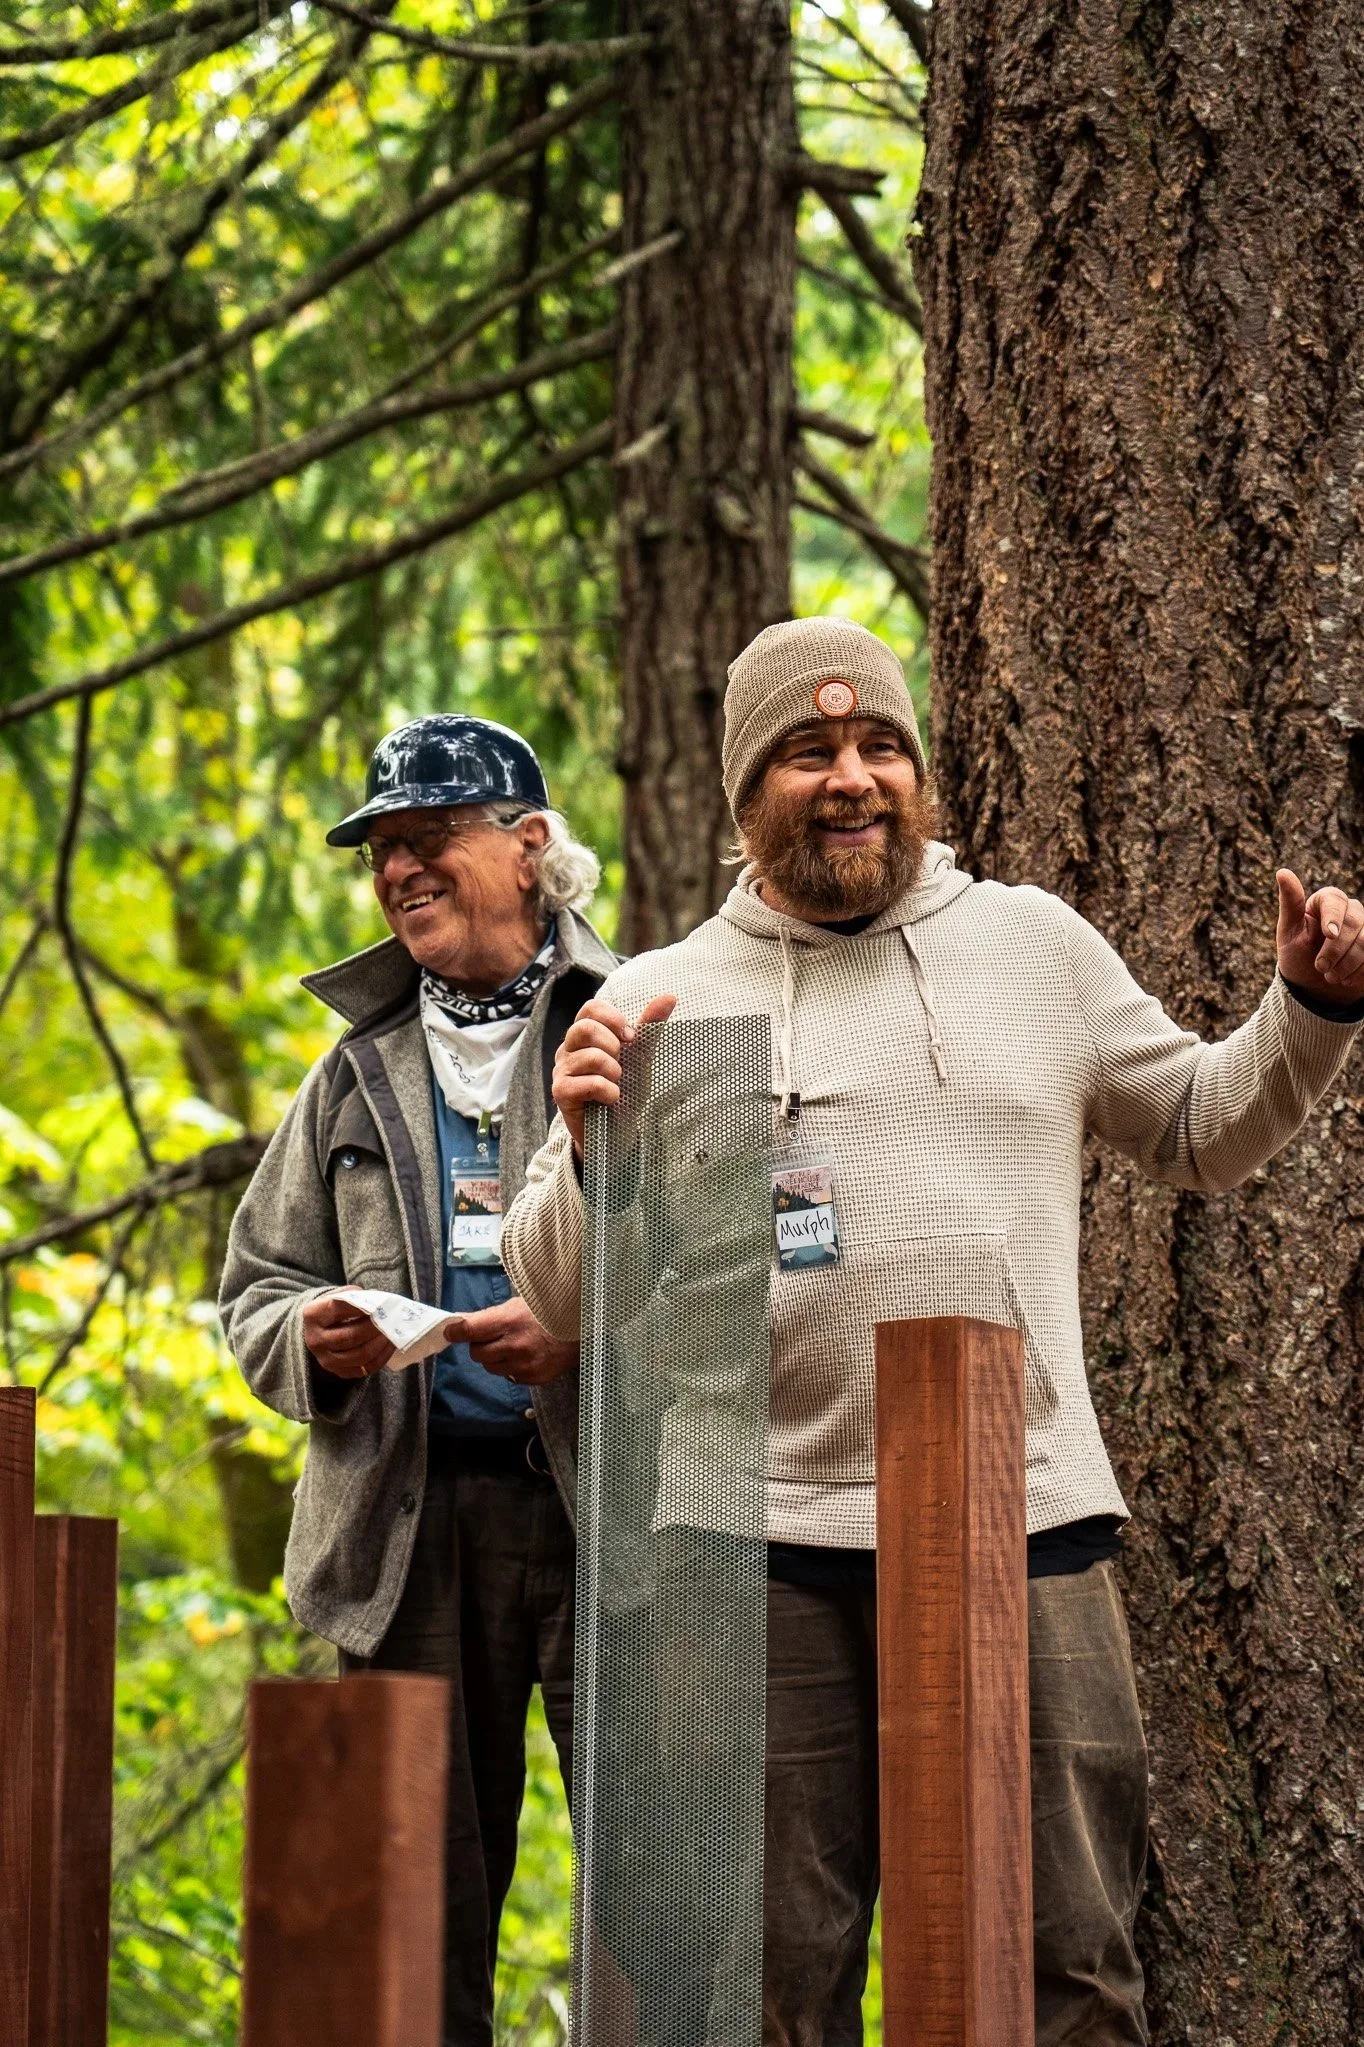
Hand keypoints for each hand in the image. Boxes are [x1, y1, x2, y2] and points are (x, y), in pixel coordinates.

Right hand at [303, 1293, 394, 1378]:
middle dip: (375, 1328)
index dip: (362, 1306)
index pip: (340, 1309)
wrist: (320, 1329)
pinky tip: (388, 1345)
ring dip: (381, 1344)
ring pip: (361, 1355)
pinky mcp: (338, 1372)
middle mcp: (315, 1340)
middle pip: (352, 1336)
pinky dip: (382, 1357)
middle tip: (390, 1320)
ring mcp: (325, 1360)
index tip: (379, 1304)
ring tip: (392, 1332)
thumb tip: (380, 1304)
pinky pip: (366, 1369)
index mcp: (313, 1315)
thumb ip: (356, 1297)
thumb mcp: (340, 1295)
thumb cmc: (334, 1308)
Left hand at [445, 1296, 577, 1387]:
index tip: (451, 1332)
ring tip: (514, 1345)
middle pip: (476, 1353)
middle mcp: (514, 1345)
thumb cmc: (548, 1311)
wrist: (582, 1329)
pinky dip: (512, 1368)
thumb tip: (461, 1324)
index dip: (456, 1331)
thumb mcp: (518, 1305)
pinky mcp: (532, 1378)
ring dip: (495, 1358)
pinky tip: (527, 1355)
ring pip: (491, 1367)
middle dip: (480, 1345)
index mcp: (509, 1321)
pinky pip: (509, 1376)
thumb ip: (490, 1317)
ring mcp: (524, 1365)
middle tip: (493, 1337)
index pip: (469, 1330)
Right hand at [552, 993, 677, 1158]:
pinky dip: (608, 1091)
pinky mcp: (561, 1093)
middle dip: (612, 1045)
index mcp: (585, 1036)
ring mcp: (561, 1070)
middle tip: (621, 1064)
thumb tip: (670, 996)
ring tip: (616, 1083)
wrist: (618, 1131)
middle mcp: (568, 1049)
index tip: (630, 1037)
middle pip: (584, 1028)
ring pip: (589, 1056)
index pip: (590, 1008)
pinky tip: (611, 1098)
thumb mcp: (641, 1056)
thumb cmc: (625, 1090)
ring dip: (613, 1072)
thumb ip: (650, 1026)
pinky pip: (587, 1083)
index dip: (612, 1018)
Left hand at [1276, 870, 1363, 1004]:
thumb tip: (1282, 872)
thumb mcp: (1289, 932)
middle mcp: (1351, 910)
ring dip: (1348, 963)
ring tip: (1330, 977)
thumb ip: (1290, 903)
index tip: (1329, 935)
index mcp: (1327, 900)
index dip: (1333, 917)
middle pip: (1355, 921)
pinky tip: (1346, 979)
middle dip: (1336, 949)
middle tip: (1320, 967)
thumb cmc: (1298, 954)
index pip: (1335, 900)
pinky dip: (1360, 971)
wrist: (1313, 984)